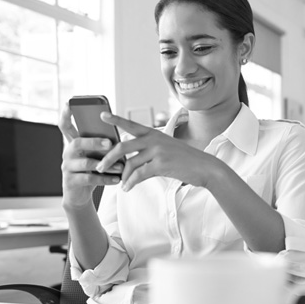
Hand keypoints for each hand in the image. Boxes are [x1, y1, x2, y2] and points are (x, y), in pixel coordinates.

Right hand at [58, 107, 122, 207]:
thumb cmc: (90, 172)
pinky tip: (117, 180)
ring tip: (120, 167)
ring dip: (106, 164)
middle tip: (110, 143)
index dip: (65, 115)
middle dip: (95, 142)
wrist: (79, 196)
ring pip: (86, 163)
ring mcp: (67, 168)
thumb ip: (101, 146)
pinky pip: (89, 179)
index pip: (65, 126)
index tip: (69, 103)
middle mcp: (67, 154)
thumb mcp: (94, 156)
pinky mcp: (71, 182)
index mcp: (73, 144)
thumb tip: (118, 137)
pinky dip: (105, 179)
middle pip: (77, 143)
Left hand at [96, 112, 220, 191]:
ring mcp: (157, 151)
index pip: (130, 125)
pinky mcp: (161, 164)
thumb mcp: (166, 149)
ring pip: (130, 164)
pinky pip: (139, 175)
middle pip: (123, 147)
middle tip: (100, 167)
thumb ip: (148, 150)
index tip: (102, 115)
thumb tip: (130, 162)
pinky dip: (131, 183)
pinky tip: (127, 188)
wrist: (205, 167)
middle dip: (108, 158)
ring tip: (120, 184)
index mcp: (153, 133)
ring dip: (122, 177)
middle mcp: (154, 139)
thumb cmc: (184, 160)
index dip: (115, 120)